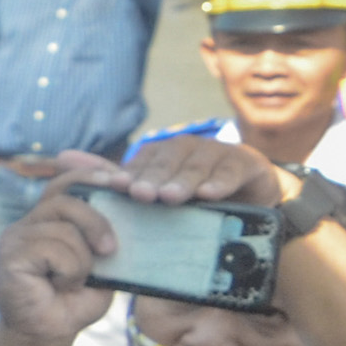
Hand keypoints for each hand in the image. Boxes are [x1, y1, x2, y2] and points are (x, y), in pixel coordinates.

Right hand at [0, 170, 128, 345]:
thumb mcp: (100, 264)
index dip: (93, 172)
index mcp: (50, 218)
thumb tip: (125, 204)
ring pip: (64, 228)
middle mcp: (30, 222)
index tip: (124, 180)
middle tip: (111, 251)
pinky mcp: (10, 255)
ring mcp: (16, 236)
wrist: (47, 337)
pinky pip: (54, 249)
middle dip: (97, 221)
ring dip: (83, 260)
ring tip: (74, 282)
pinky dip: (69, 271)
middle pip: (66, 197)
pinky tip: (60, 287)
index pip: (67, 180)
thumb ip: (106, 235)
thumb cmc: (74, 301)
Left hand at [113, 132, 288, 207]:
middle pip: (166, 161)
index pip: (143, 160)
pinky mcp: (244, 162)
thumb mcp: (172, 194)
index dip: (130, 172)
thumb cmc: (202, 193)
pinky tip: (208, 195)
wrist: (253, 190)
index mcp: (165, 153)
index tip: (116, 186)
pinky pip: (230, 172)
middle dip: (152, 178)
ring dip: (182, 181)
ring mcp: (216, 152)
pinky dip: (219, 183)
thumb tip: (91, 182)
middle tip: (140, 194)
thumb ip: (138, 188)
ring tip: (170, 197)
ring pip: (196, 166)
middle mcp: (188, 148)